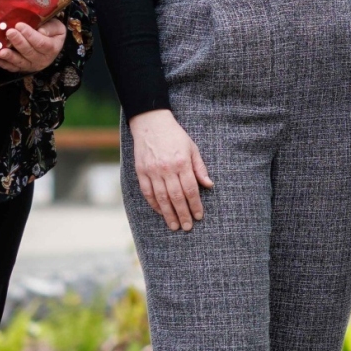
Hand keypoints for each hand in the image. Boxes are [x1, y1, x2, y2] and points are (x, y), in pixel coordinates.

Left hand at [0, 17, 67, 74]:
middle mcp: (42, 59)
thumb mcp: (56, 27)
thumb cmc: (51, 33)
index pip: (41, 42)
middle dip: (18, 42)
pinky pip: (12, 68)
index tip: (19, 25)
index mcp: (51, 48)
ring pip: (20, 62)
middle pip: (29, 52)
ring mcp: (31, 65)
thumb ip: (51, 28)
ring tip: (1, 51)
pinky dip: (3, 64)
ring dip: (10, 56)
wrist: (50, 44)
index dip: (30, 35)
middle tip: (9, 32)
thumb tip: (41, 31)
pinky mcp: (22, 68)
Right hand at [130, 108, 211, 232]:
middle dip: (183, 214)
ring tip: (174, 226)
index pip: (190, 189)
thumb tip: (209, 185)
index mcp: (182, 162)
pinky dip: (154, 204)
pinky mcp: (141, 171)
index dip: (195, 205)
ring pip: (161, 198)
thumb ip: (200, 168)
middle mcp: (167, 169)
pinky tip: (161, 212)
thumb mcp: (192, 148)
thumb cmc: (175, 136)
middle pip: (176, 197)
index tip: (199, 216)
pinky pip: (147, 192)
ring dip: (168, 214)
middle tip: (187, 227)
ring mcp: (152, 171)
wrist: (151, 123)